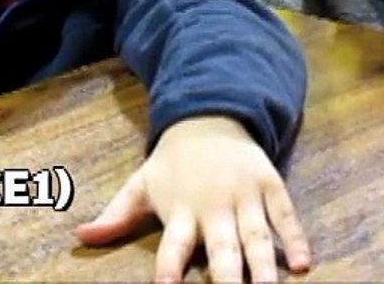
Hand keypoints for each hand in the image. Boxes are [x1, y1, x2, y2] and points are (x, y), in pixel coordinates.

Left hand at [74, 116, 310, 282]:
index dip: (169, 269)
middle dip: (227, 277)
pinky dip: (296, 238)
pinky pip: (286, 215)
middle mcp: (214, 207)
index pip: (173, 248)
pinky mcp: (270, 185)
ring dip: (264, 266)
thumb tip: (79, 239)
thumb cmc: (173, 162)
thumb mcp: (141, 184)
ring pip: (257, 237)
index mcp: (181, 211)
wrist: (209, 115)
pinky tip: (304, 263)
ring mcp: (244, 197)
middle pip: (222, 248)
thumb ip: (115, 215)